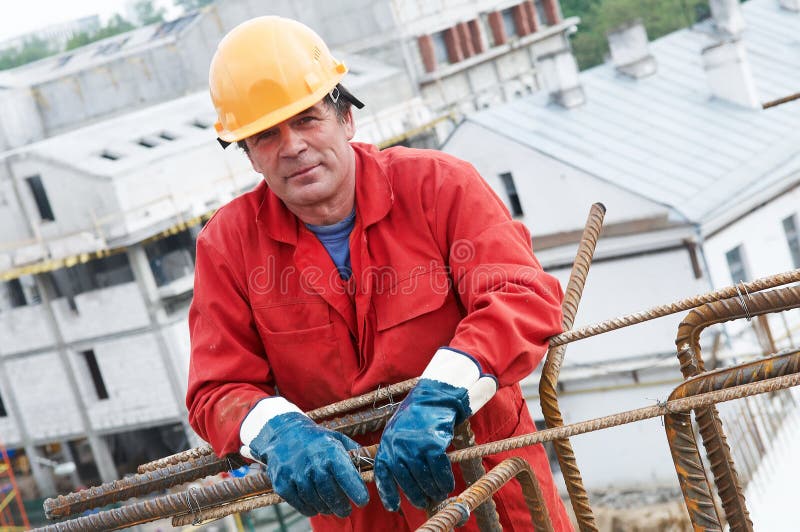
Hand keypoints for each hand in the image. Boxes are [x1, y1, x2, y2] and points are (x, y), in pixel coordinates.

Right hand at [241, 400, 368, 516]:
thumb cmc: (316, 439)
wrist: (283, 433)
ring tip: (331, 507)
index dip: (357, 492)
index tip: (363, 501)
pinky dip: (311, 509)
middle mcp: (313, 465)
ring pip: (317, 503)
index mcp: (330, 452)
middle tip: (345, 510)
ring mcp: (296, 476)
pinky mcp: (282, 485)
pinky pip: (302, 506)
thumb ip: (354, 453)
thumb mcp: (337, 439)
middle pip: (332, 496)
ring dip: (327, 508)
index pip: (347, 477)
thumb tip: (371, 466)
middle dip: (342, 506)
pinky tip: (315, 504)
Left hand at [374, 348, 496, 510]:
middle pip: (405, 479)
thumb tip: (402, 478)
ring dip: (432, 489)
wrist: (433, 397)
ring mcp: (414, 445)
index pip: (384, 473)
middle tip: (424, 500)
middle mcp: (397, 446)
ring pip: (423, 477)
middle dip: (416, 494)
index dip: (388, 492)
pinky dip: (443, 479)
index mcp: (386, 443)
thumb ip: (396, 452)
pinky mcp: (432, 444)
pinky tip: (447, 483)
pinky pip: (438, 470)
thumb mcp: (397, 432)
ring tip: (438, 493)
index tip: (393, 506)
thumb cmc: (416, 417)